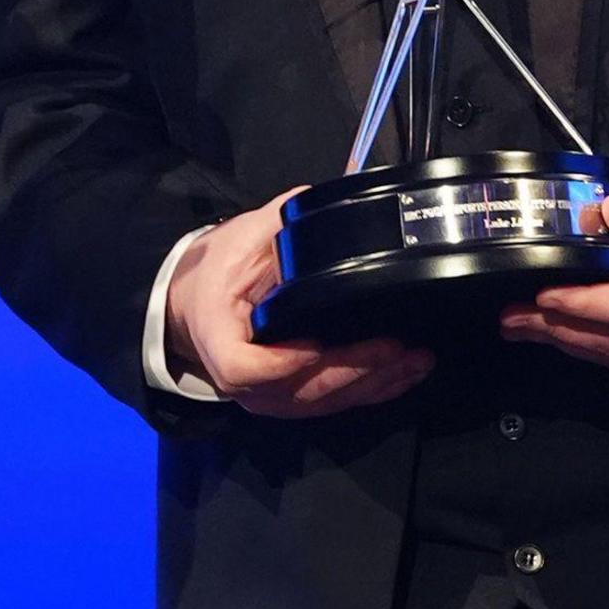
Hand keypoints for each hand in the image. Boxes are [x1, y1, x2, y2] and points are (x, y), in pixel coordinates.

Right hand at [165, 190, 432, 416]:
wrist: (193, 305)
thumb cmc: (214, 272)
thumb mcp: (237, 241)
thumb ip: (277, 227)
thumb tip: (318, 205)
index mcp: (220, 341)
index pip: (247, 367)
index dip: (285, 362)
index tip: (317, 344)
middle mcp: (242, 381)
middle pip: (301, 390)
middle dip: (355, 370)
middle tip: (397, 349)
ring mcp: (266, 397)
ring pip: (323, 402)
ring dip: (374, 384)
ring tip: (415, 362)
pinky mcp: (288, 399)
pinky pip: (331, 403)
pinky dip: (369, 391)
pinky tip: (402, 376)